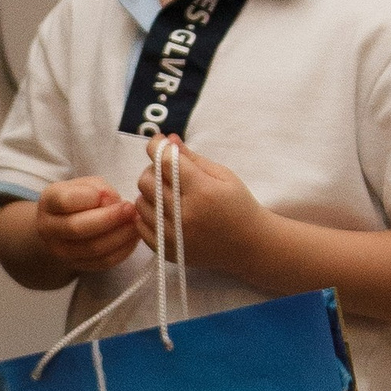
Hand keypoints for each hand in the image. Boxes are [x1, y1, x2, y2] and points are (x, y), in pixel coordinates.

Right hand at [33, 172, 140, 272]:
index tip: (111, 195)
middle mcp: (48, 229)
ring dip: (120, 235)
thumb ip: (99, 188)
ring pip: (93, 249)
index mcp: (48, 203)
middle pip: (78, 228)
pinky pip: (103, 262)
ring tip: (135, 223)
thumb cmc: (78, 199)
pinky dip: (123, 250)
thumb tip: (113, 203)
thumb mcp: (85, 185)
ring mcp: (60, 251)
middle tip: (130, 209)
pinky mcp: (77, 265)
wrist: (62, 227)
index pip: (65, 201)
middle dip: (110, 218)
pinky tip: (132, 237)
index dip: (90, 197)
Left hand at [136, 142, 269, 282]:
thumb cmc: (239, 205)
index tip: (158, 142)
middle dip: (154, 169)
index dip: (157, 146)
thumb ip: (193, 158)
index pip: (165, 161)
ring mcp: (174, 236)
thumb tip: (168, 140)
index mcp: (202, 191)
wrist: (249, 245)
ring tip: (167, 192)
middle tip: (166, 170)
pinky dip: (147, 214)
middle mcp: (185, 214)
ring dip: (149, 192)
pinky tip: (162, 210)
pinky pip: (141, 226)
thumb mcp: (223, 175)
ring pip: (141, 202)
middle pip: (147, 181)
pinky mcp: (167, 250)